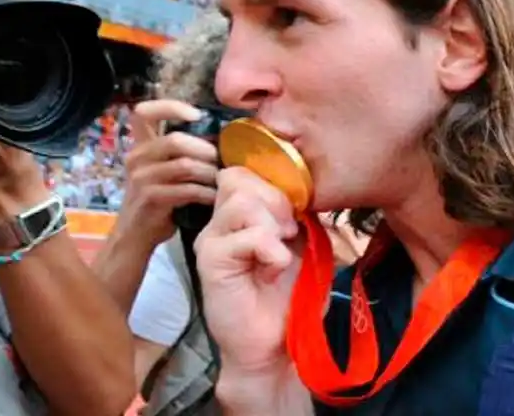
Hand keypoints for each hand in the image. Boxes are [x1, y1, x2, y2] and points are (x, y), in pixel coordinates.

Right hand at [117, 99, 218, 251]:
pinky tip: (214, 198)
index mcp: (140, 146)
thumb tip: (220, 143)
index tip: (196, 114)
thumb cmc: (157, 201)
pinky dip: (205, 193)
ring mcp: (140, 179)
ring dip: (209, 173)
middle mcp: (136, 157)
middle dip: (204, 149)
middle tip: (220, 160)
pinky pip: (186, 190)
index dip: (169, 107)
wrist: (135, 237)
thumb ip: (181, 155)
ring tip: (221, 181)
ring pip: (183, 165)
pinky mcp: (150, 199)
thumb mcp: (164, 172)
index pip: (143, 112)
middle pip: (174, 140)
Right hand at [194, 167, 301, 373]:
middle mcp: (220, 222)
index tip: (294, 212)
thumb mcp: (300, 244)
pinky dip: (269, 248)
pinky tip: (274, 268)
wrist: (274, 344)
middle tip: (289, 232)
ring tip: (280, 249)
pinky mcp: (210, 261)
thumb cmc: (287, 296)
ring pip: (239, 200)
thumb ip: (294, 213)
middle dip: (275, 199)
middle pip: (239, 178)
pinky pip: (242, 235)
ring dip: (271, 222)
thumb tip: (302, 188)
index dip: (273, 183)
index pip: (245, 170)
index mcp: (239, 214)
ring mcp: (212, 240)